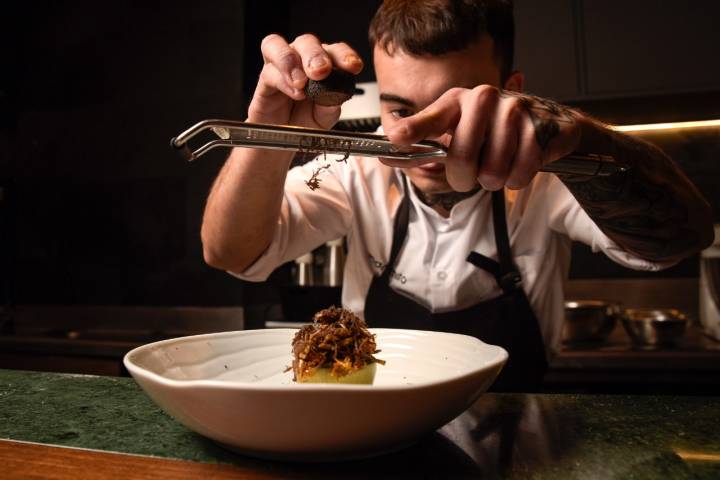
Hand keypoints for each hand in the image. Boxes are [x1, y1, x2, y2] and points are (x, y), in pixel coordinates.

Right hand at [248, 33, 362, 128]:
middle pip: (307, 42)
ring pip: (279, 46)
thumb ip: (330, 106)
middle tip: (322, 71)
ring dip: (291, 61)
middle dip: (316, 55)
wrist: (283, 139)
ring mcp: (281, 67)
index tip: (353, 66)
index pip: (335, 51)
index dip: (344, 55)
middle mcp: (301, 60)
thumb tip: (336, 94)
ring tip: (301, 82)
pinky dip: (283, 81)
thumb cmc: (305, 122)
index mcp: (323, 65)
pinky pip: (270, 72)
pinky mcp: (265, 80)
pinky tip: (295, 93)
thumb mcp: (324, 118)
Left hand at [384, 85, 581, 190]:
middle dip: (464, 178)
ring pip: (492, 171)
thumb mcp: (455, 133)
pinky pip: (520, 173)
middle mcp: (484, 99)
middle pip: (462, 158)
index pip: (432, 117)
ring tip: (499, 165)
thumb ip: (422, 146)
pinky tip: (518, 164)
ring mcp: (514, 110)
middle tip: (473, 173)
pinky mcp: (540, 126)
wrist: (546, 124)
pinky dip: (517, 179)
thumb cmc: (492, 131)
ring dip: (494, 180)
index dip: (414, 130)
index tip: (397, 139)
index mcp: (457, 101)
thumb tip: (386, 152)